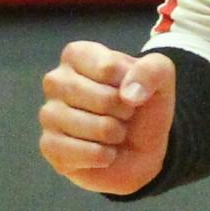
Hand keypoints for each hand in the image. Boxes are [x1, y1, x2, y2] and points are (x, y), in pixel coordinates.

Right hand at [39, 42, 175, 195]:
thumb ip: (152, 70)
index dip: (130, 82)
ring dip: (116, 134)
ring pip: (95, 127)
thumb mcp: (161, 77)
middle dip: (125, 111)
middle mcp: (56, 80)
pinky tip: (103, 151)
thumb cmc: (143, 104)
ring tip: (114, 131)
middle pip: (102, 99)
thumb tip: (128, 93)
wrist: (140, 146)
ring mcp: (48, 114)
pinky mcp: (49, 146)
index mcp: (77, 55)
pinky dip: (105, 156)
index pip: (108, 68)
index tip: (130, 87)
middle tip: (124, 113)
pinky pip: (86, 153)